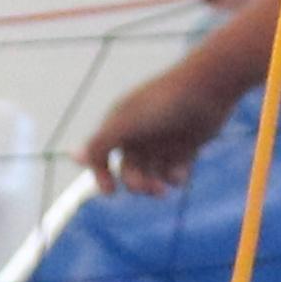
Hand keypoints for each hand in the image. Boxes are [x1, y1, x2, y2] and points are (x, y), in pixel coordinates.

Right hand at [80, 52, 246, 198]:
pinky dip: (175, 177)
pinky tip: (181, 172)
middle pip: (129, 171)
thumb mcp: (125, 125)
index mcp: (120, 124)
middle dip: (136, 184)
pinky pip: (175, 172)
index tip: (110, 192)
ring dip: (155, 185)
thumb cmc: (161, 104)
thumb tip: (73, 157)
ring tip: (164, 188)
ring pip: (153, 175)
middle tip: (148, 187)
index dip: (101, 175)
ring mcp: (162, 140)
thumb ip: (99, 143)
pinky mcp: (185, 147)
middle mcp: (139, 133)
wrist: (206, 89)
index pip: (101, 156)